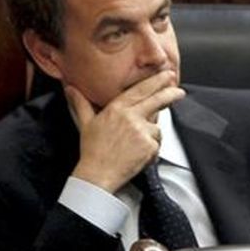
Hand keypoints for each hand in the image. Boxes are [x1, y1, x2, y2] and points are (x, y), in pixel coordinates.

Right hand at [67, 70, 184, 192]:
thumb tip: (70, 89)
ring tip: (135, 145)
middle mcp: (131, 117)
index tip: (167, 75)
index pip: (141, 90)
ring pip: (157, 127)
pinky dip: (151, 149)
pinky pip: (157, 143)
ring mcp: (141, 131)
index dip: (156, 81)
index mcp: (117, 108)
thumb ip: (81, 103)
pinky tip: (138, 154)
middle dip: (171, 93)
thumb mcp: (86, 123)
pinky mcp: (149, 145)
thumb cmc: (92, 151)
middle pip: (157, 100)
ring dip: (151, 134)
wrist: (97, 175)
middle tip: (179, 91)